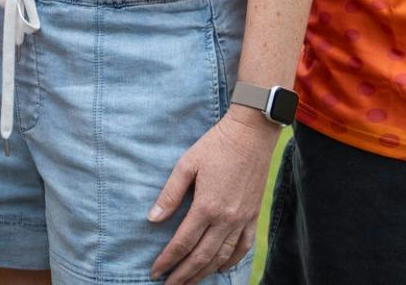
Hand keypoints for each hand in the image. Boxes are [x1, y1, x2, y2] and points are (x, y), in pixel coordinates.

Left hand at [147, 107, 279, 282]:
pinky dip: (231, 262)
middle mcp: (226, 219)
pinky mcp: (253, 216)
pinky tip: (221, 269)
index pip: (183, 243)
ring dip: (204, 273)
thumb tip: (152, 219)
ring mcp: (242, 220)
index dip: (168, 260)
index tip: (155, 271)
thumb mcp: (186, 164)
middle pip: (202, 257)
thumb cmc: (215, 146)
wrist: (251, 135)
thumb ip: (170, 194)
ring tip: (190, 283)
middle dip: (183, 276)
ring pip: (222, 257)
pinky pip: (243, 247)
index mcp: (206, 206)